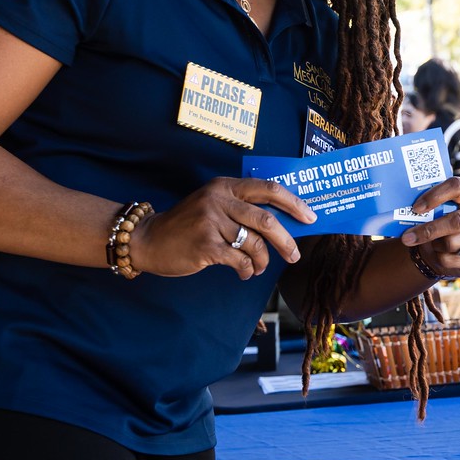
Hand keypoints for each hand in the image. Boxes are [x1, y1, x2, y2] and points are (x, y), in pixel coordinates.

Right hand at [129, 178, 313, 280]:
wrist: (148, 240)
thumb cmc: (189, 226)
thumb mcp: (214, 205)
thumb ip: (243, 208)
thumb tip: (286, 224)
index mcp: (226, 186)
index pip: (269, 189)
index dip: (294, 203)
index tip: (311, 217)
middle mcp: (219, 199)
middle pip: (267, 221)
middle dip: (286, 242)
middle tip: (294, 255)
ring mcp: (210, 221)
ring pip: (255, 244)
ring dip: (262, 261)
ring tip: (258, 268)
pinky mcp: (205, 244)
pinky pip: (240, 260)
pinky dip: (246, 270)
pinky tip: (243, 273)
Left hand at [398, 177, 459, 279]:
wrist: (456, 246)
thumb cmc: (443, 220)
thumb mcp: (440, 209)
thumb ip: (429, 206)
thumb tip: (398, 208)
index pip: (456, 187)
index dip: (435, 196)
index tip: (416, 208)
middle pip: (456, 221)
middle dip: (429, 230)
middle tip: (407, 237)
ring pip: (452, 243)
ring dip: (434, 244)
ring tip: (430, 243)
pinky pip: (450, 260)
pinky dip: (438, 258)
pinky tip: (438, 254)